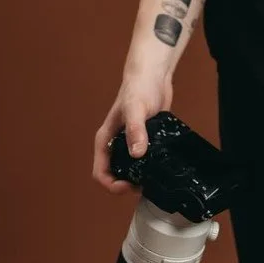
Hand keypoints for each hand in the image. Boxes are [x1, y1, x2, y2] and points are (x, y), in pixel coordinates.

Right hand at [92, 70, 173, 194]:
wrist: (154, 76)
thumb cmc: (139, 88)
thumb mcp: (136, 109)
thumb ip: (135, 131)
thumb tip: (137, 154)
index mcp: (106, 140)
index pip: (101, 172)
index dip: (112, 184)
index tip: (128, 186)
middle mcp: (116, 144)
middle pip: (115, 174)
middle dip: (127, 184)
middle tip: (145, 185)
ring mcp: (130, 142)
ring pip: (130, 168)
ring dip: (139, 177)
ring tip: (154, 178)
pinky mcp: (145, 139)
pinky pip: (145, 159)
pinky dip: (151, 166)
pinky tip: (162, 166)